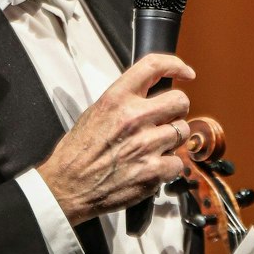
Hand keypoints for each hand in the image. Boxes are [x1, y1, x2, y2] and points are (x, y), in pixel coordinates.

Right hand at [37, 53, 195, 225]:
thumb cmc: (77, 153)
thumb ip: (123, 102)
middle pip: (180, 101)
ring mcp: (146, 145)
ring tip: (152, 148)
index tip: (185, 73)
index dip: (175, 65)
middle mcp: (133, 118)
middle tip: (165, 121)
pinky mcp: (153, 171)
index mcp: (116, 99)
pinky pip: (178, 162)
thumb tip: (149, 97)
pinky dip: (168, 167)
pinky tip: (150, 167)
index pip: (153, 66)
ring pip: (182, 132)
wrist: (68, 187)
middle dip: (176, 111)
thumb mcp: (94, 114)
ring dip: (172, 140)